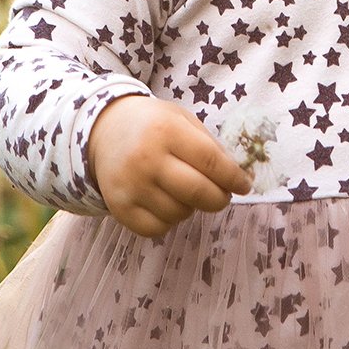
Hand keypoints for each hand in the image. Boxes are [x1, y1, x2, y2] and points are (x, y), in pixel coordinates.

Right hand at [87, 94, 253, 238]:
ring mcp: (131, 186)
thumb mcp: (182, 119)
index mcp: (167, 131)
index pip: (211, 162)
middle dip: (219, 199)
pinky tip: (167, 203)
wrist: (104, 130)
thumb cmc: (152, 124)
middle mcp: (147, 159)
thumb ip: (209, 145)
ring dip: (192, 208)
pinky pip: (157, 229)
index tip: (244, 185)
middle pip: (198, 192)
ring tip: (186, 192)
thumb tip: (237, 177)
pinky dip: (169, 221)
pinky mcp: (119, 208)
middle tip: (223, 196)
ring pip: (179, 213)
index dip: (234, 178)